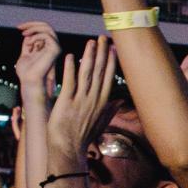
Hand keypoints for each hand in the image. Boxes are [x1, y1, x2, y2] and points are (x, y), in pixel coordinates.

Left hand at [13, 21, 62, 89]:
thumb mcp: (25, 54)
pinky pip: (47, 36)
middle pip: (47, 26)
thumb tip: (28, 35)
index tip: (18, 27)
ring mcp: (55, 48)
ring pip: (48, 28)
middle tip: (20, 27)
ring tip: (24, 34)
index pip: (44, 30)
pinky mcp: (55, 50)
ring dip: (33, 29)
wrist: (29, 81)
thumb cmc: (27, 72)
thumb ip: (28, 45)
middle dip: (32, 24)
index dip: (31, 26)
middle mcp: (52, 47)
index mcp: (46, 48)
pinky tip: (29, 43)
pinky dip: (36, 36)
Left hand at [45, 37, 117, 166]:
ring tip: (91, 42)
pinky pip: (69, 83)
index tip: (113, 48)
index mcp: (102, 103)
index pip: (108, 78)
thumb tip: (121, 101)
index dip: (110, 62)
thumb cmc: (82, 138)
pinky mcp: (66, 103)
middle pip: (99, 72)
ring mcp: (80, 101)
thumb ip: (111, 110)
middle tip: (103, 38)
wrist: (68, 150)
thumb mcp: (100, 123)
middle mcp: (93, 100)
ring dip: (89, 56)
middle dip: (102, 54)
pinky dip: (70, 69)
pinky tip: (71, 56)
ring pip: (87, 74)